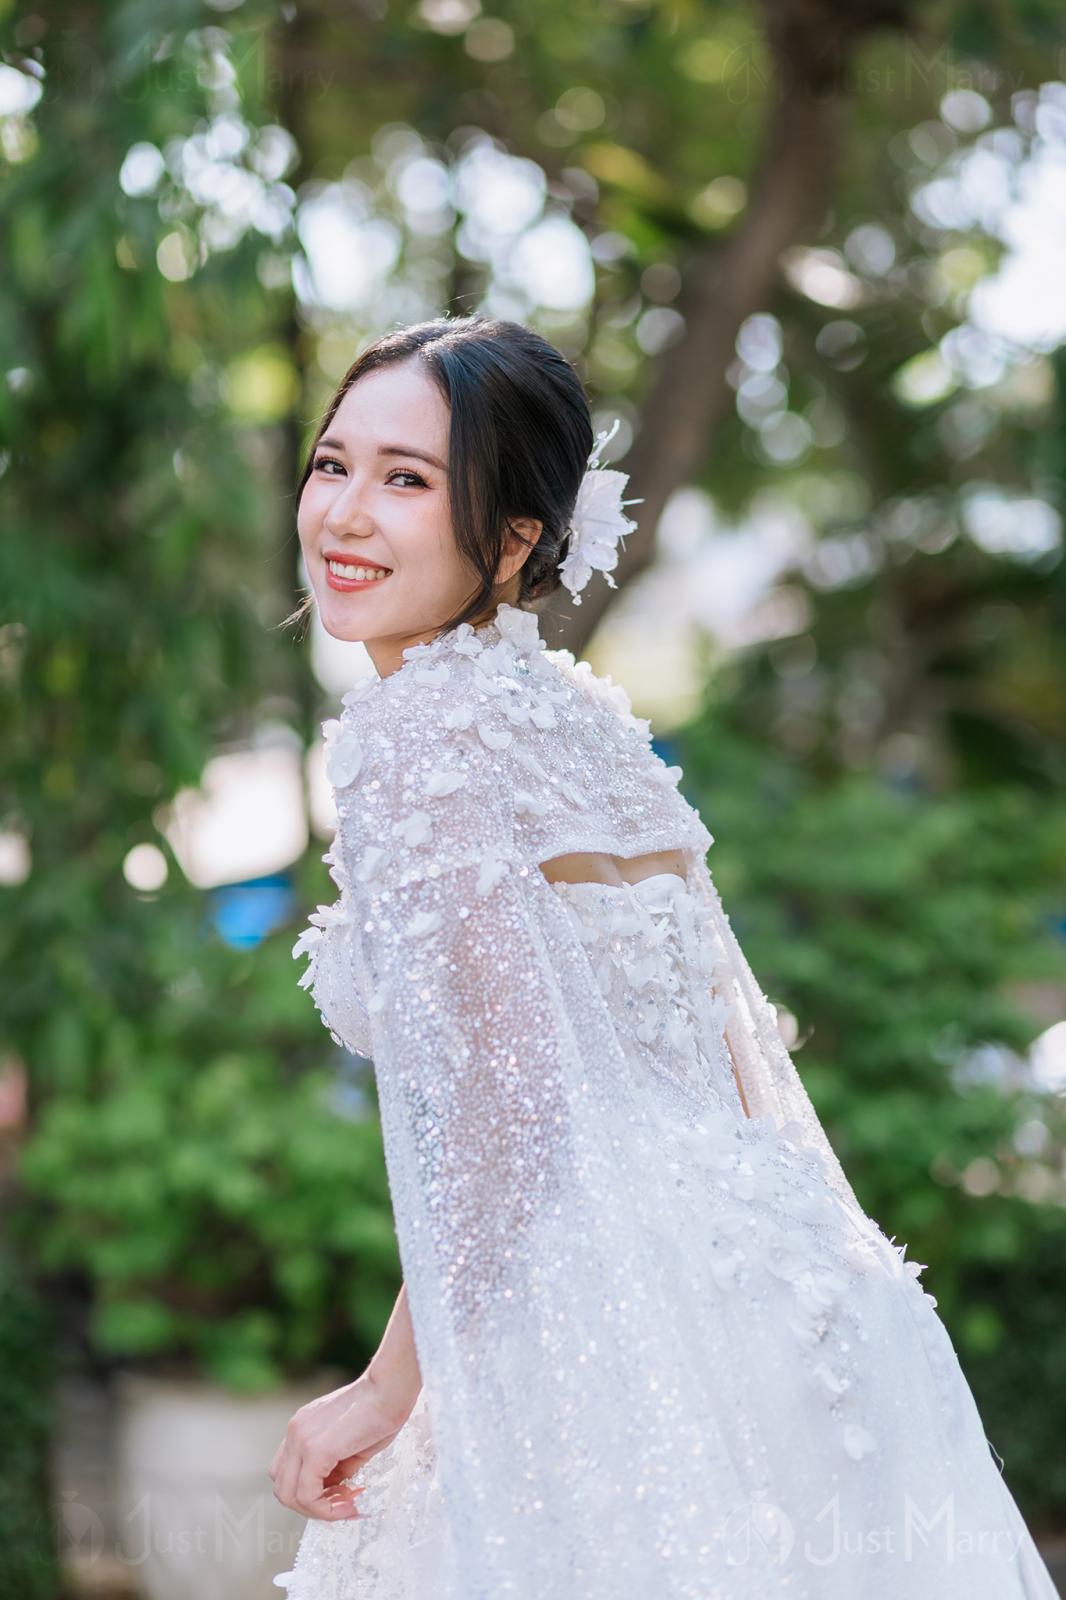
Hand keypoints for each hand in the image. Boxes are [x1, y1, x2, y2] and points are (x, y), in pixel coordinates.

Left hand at [269, 1374, 416, 1521]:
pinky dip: (325, 1509)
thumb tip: (335, 1490)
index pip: (288, 1471)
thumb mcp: (352, 1443)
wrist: (391, 1387)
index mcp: (301, 1427)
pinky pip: (307, 1495)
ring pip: (288, 1495)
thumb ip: (337, 1467)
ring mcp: (301, 1440)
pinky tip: (348, 1505)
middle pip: (283, 1487)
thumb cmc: (381, 1409)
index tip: (343, 1493)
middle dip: (312, 1505)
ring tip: (347, 1506)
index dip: (311, 1490)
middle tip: (343, 1503)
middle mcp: (295, 1431)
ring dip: (317, 1510)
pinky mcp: (315, 1450)